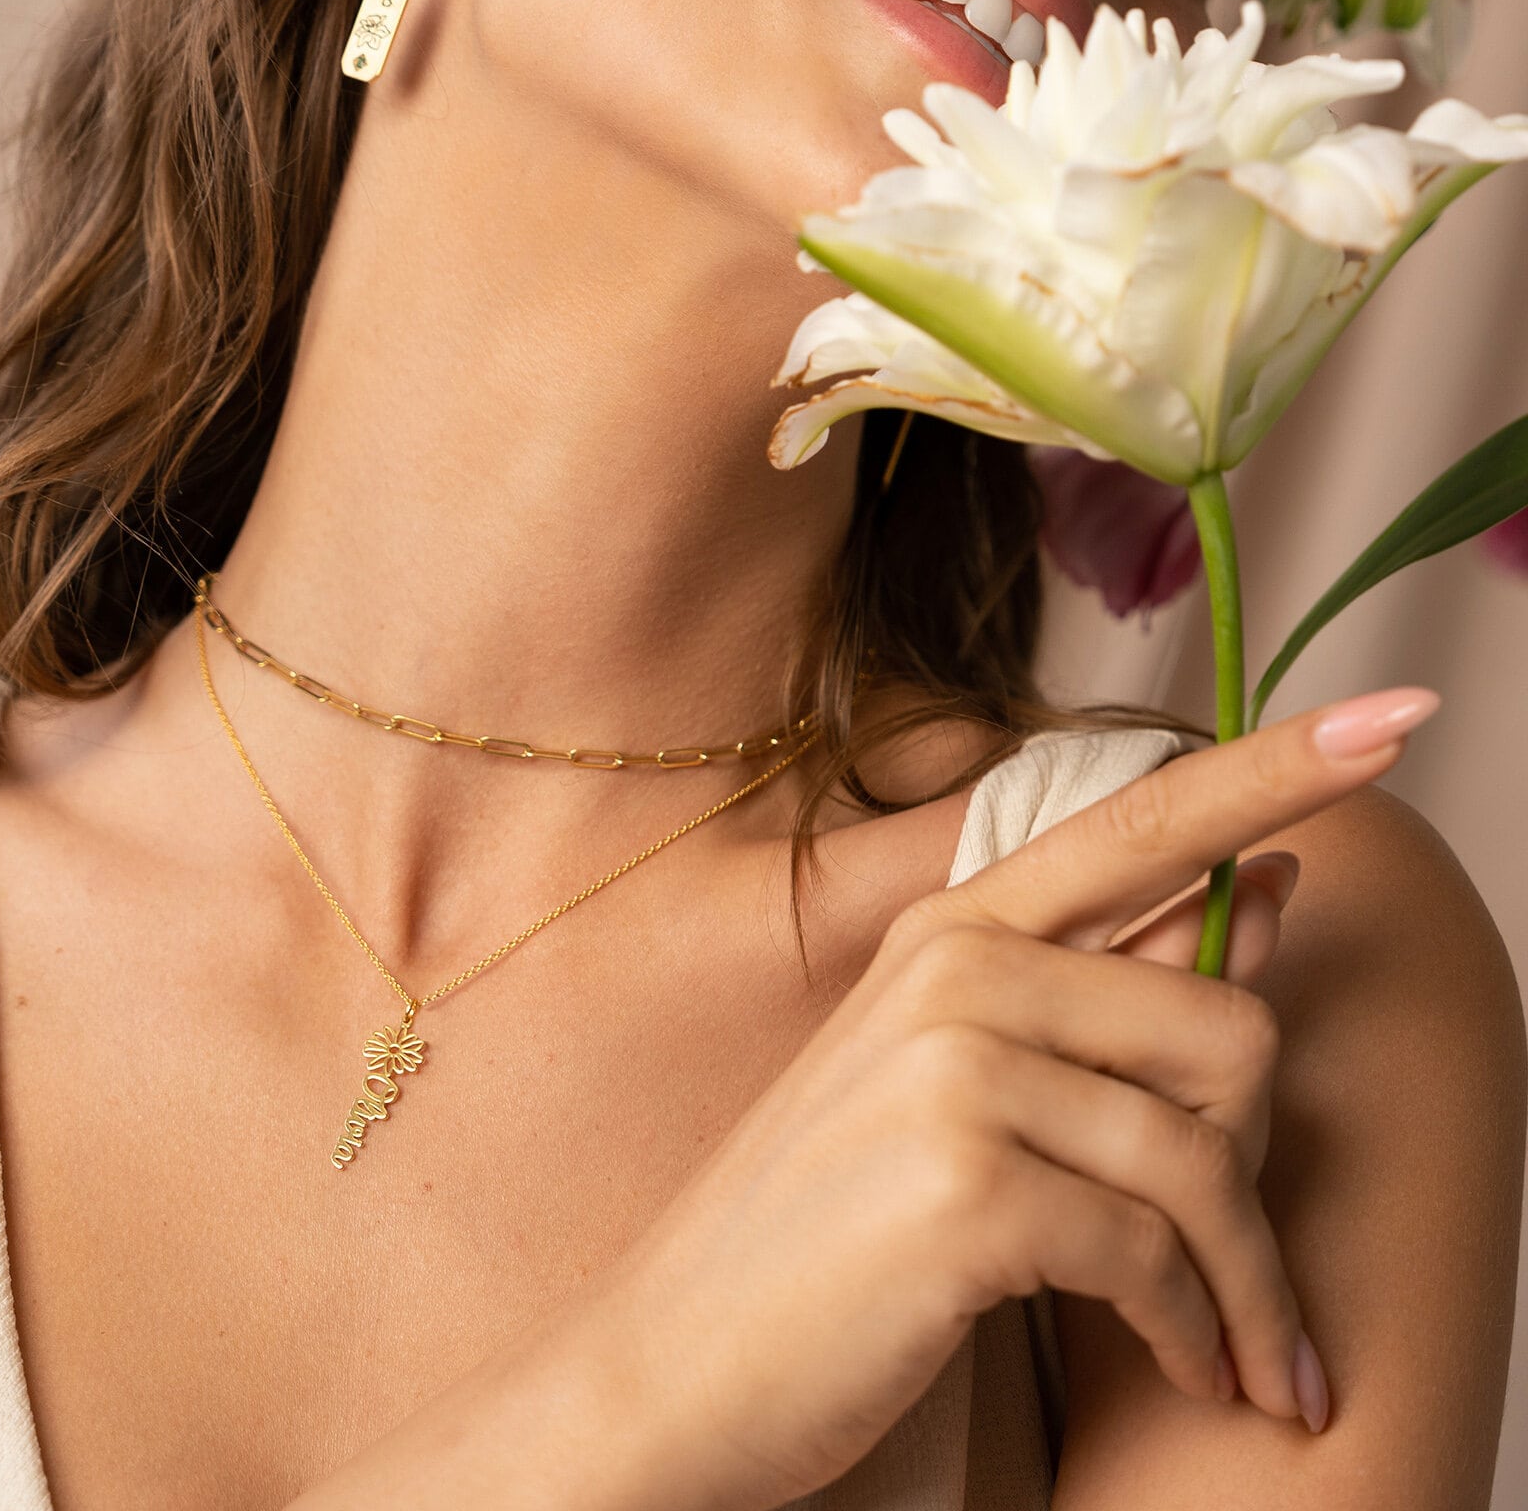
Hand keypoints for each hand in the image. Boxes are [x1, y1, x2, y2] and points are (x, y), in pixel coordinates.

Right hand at [583, 686, 1437, 1508]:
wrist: (674, 1361)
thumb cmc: (831, 1228)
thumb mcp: (962, 1091)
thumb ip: (1114, 993)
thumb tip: (1274, 889)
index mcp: (952, 929)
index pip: (1143, 823)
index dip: (1278, 768)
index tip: (1402, 713)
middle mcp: (953, 966)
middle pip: (1226, 1024)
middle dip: (1260, 1167)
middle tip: (1238, 1268)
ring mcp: (951, 1064)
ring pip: (1207, 1151)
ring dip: (1246, 1282)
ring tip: (1237, 1352)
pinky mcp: (963, 1180)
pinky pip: (1159, 1251)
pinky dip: (1191, 1329)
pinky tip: (1178, 1364)